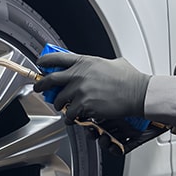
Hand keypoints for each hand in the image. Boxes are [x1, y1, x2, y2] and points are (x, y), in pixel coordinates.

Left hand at [33, 52, 149, 121]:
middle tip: (38, 88)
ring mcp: (80, 90)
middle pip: (50, 79)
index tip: (40, 64)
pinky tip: (73, 118)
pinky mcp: (84, 105)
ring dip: (59, 105)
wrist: (136, 93)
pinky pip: (70, 114)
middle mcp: (78, 75)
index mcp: (84, 61)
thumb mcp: (112, 62)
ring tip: (62, 107)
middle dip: (40, 85)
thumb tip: (95, 67)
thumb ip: (98, 64)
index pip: (56, 58)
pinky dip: (70, 118)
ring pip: (59, 100)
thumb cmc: (129, 79)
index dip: (45, 61)